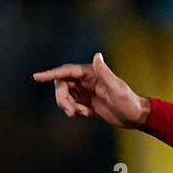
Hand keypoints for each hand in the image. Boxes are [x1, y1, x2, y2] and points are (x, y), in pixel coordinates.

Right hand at [32, 52, 149, 127]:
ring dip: (68, 107)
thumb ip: (105, 73)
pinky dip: (74, 111)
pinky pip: (72, 105)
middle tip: (72, 112)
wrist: (135, 116)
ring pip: (65, 96)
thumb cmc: (128, 101)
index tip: (36, 77)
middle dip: (62, 99)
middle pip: (62, 86)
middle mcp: (86, 80)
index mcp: (90, 73)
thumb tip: (96, 56)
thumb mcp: (117, 88)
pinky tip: (86, 114)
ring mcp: (86, 91)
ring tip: (82, 114)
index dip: (50, 74)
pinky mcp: (87, 103)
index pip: (65, 71)